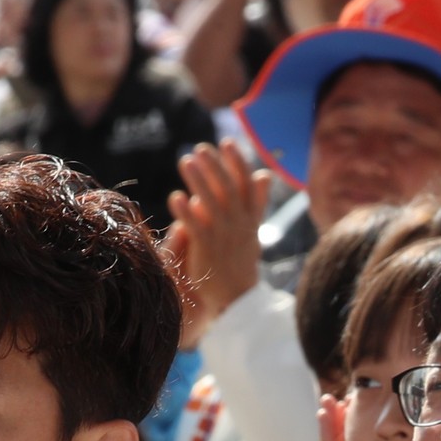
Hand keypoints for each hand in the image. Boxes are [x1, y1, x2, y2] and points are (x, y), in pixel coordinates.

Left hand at [165, 139, 268, 333]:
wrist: (237, 298)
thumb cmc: (240, 260)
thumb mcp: (253, 228)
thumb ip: (256, 201)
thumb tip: (265, 173)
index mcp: (248, 217)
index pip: (246, 184)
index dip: (237, 162)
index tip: (226, 142)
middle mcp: (238, 224)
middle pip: (228, 189)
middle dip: (215, 166)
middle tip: (200, 148)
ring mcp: (223, 236)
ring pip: (212, 203)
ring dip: (199, 181)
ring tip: (185, 161)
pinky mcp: (207, 250)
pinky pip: (196, 227)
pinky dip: (185, 212)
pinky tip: (175, 197)